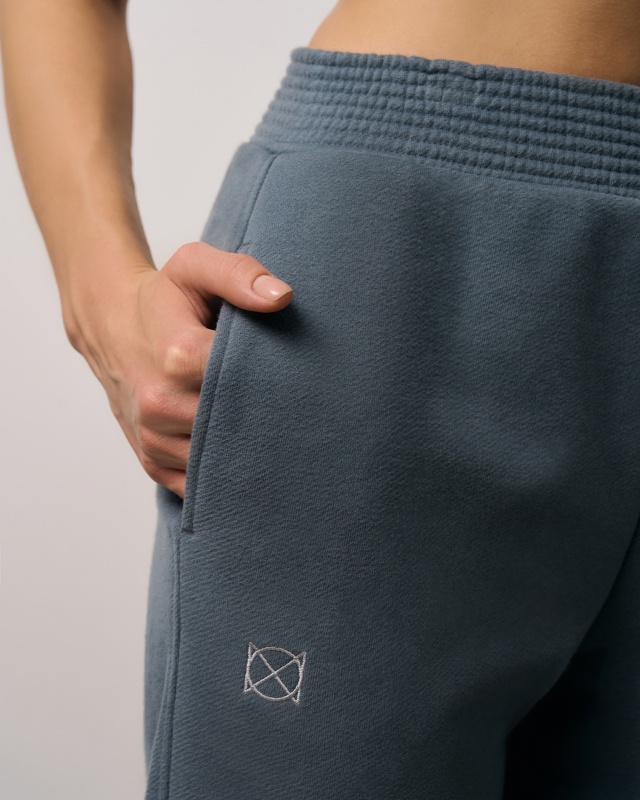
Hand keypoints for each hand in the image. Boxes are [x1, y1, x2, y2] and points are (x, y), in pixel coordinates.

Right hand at [73, 242, 292, 497]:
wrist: (111, 326)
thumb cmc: (163, 298)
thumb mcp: (196, 268)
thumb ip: (240, 274)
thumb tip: (282, 297)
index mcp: (178, 354)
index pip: (246, 382)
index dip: (278, 383)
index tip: (296, 378)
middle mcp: (161, 402)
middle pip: (238, 426)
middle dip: (268, 420)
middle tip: (296, 411)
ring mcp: (154, 436)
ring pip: (221, 460)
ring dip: (248, 450)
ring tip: (269, 428)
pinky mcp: (152, 460)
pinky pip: (199, 484)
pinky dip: (223, 474)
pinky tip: (241, 452)